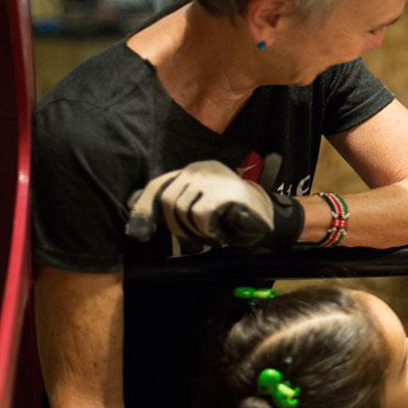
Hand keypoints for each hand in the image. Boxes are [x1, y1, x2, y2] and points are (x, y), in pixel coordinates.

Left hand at [125, 160, 302, 249]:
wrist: (268, 217)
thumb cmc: (234, 215)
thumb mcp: (203, 202)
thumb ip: (180, 203)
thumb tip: (144, 218)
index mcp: (196, 169)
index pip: (159, 184)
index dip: (145, 208)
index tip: (138, 230)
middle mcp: (202, 169)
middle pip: (168, 199)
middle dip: (176, 225)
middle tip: (193, 238)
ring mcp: (213, 179)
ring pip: (182, 209)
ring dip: (193, 231)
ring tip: (210, 234)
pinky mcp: (223, 193)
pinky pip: (200, 216)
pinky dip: (206, 231)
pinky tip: (219, 234)